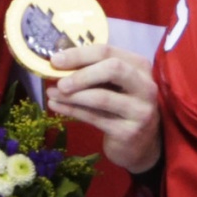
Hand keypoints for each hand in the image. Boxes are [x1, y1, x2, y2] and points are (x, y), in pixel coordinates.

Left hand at [46, 43, 160, 175]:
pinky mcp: (128, 131)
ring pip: (102, 97)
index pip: (108, 52)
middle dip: (81, 74)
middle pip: (114, 69)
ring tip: (51, 94)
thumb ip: (92, 72)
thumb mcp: (113, 85)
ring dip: (72, 96)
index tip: (55, 60)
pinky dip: (72, 110)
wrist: (140, 144)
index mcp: (140, 67)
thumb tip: (58, 64)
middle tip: (59, 82)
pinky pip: (95, 117)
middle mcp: (145, 86)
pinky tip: (56, 106)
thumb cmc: (121, 106)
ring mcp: (139, 110)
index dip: (79, 54)